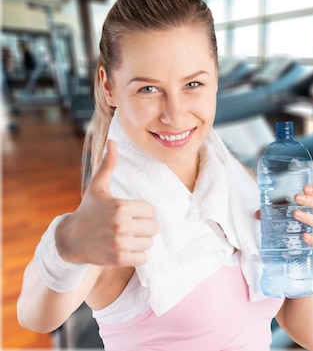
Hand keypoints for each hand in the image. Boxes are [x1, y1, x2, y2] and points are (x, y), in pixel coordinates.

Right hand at [57, 140, 158, 265]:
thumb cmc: (88, 210)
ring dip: (142, 241)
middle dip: (144, 227)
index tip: (131, 213)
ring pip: (149, 243)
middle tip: (131, 227)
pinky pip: (143, 258)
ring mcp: (120, 243)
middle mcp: (121, 225)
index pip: (151, 211)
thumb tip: (113, 142)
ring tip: (128, 237)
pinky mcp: (118, 259)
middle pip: (153, 228)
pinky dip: (138, 255)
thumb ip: (108, 165)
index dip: (144, 212)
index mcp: (121, 207)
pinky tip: (126, 248)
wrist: (71, 239)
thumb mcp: (98, 187)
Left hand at [255, 185, 312, 250]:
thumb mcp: (289, 214)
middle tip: (297, 197)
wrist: (307, 245)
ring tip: (295, 213)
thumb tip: (258, 214)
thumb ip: (276, 211)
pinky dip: (312, 239)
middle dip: (309, 201)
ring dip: (308, 217)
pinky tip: (304, 235)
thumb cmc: (300, 224)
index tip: (305, 188)